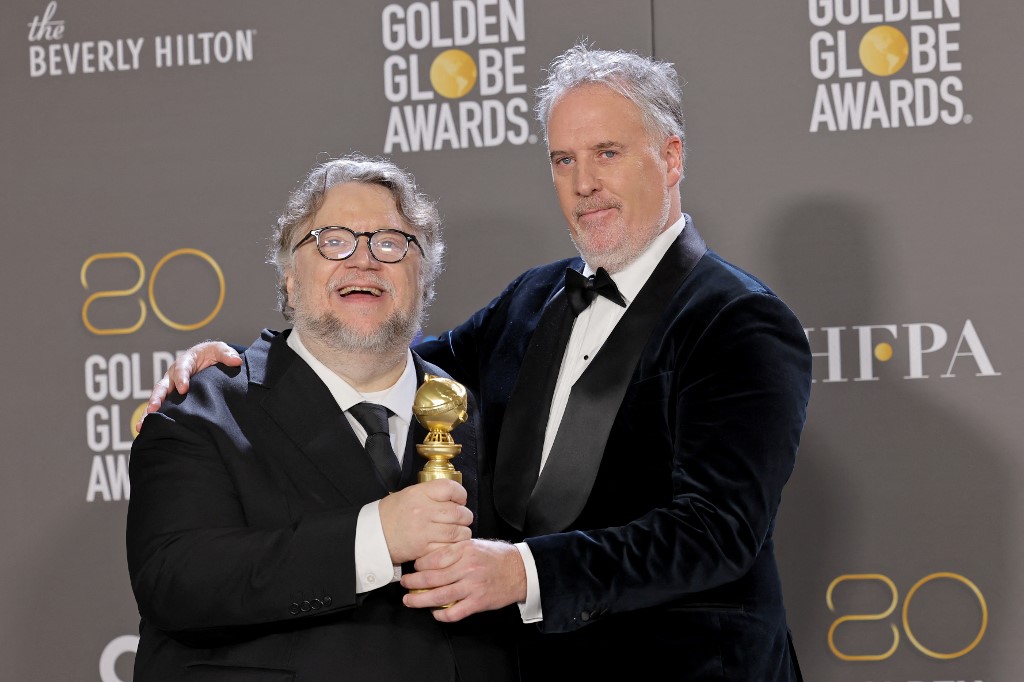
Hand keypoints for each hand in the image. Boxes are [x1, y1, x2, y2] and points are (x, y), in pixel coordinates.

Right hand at [135, 341, 240, 431]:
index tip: (183, 389)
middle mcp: (173, 375)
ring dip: (149, 412)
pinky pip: (160, 408)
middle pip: (162, 386)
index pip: (181, 369)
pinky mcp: (171, 398)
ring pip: (157, 399)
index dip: (182, 378)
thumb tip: (236, 361)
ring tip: (142, 425)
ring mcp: (170, 387)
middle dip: (157, 397)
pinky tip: (144, 430)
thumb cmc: (213, 355)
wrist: (207, 359)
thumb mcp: (220, 351)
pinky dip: (151, 418)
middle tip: (154, 408)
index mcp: (185, 362)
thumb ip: (226, 354)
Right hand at [378, 479, 472, 564]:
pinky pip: (448, 548)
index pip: (450, 488)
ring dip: (463, 533)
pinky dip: (454, 547)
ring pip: (457, 532)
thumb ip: (430, 494)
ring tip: (459, 533)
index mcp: (418, 493)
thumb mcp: (408, 495)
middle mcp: (422, 510)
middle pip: (458, 512)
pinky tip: (451, 545)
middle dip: (465, 517)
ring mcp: (423, 530)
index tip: (460, 500)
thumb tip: (454, 497)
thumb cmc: (391, 514)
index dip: (460, 494)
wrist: (373, 536)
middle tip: (463, 519)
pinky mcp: (423, 548)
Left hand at [400, 538, 525, 620]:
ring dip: (420, 600)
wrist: (521, 570)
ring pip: (439, 596)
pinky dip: (441, 615)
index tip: (414, 567)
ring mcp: (472, 586)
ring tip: (409, 600)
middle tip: (404, 584)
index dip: (419, 564)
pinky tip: (435, 613)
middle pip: (432, 578)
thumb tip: (431, 557)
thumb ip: (455, 549)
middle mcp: (467, 568)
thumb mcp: (475, 544)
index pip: (434, 558)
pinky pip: (454, 612)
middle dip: (413, 582)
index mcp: (465, 550)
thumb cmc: (497, 557)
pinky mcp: (478, 602)